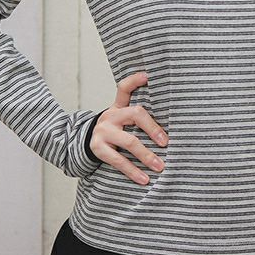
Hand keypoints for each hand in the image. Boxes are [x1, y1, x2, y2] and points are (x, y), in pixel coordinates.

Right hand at [89, 71, 168, 185]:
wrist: (81, 144)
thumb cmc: (114, 132)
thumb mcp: (121, 119)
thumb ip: (138, 116)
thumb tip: (172, 120)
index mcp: (118, 106)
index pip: (124, 88)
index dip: (135, 80)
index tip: (148, 76)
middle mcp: (111, 115)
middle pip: (135, 114)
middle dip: (153, 128)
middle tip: (166, 143)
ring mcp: (103, 131)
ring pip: (129, 141)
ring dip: (147, 155)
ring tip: (160, 166)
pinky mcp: (98, 148)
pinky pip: (118, 160)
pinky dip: (133, 171)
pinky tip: (144, 179)